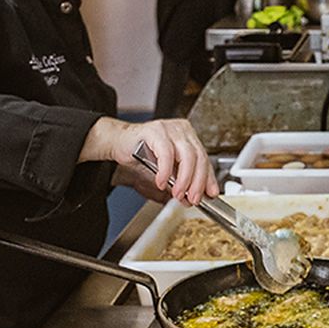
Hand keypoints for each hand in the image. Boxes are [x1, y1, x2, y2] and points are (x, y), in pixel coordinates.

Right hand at [83, 117, 218, 204]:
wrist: (117, 142)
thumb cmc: (141, 154)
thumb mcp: (167, 169)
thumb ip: (181, 179)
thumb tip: (192, 197)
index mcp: (189, 137)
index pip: (204, 159)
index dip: (209, 178)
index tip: (211, 194)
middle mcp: (182, 130)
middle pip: (199, 157)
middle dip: (197, 182)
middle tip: (193, 198)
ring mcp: (169, 128)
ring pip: (187, 156)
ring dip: (184, 179)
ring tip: (178, 194)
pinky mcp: (154, 130)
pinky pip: (166, 153)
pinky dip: (166, 171)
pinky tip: (162, 183)